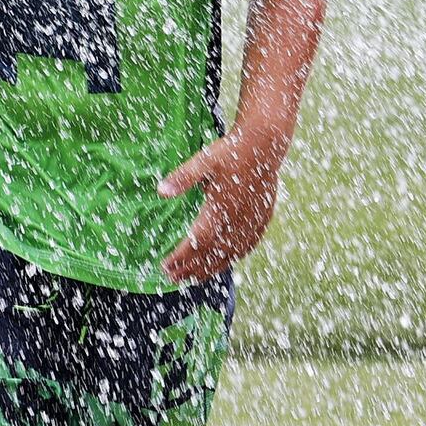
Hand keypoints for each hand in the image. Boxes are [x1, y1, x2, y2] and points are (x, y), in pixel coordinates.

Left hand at [157, 128, 283, 284]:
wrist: (264, 146)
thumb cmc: (231, 152)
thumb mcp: (204, 160)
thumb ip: (183, 178)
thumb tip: (160, 191)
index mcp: (221, 209)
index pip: (198, 242)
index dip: (181, 257)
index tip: (165, 266)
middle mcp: (237, 221)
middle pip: (212, 254)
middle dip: (190, 269)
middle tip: (171, 278)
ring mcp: (251, 223)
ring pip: (230, 255)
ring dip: (210, 269)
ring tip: (192, 278)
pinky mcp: (261, 220)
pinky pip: (246, 247)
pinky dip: (232, 258)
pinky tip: (224, 262)